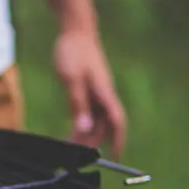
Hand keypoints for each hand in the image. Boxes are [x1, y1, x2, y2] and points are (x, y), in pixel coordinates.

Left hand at [53, 30, 126, 159]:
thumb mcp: (71, 79)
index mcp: (104, 93)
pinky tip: (73, 129)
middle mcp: (104, 95)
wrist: (75, 31)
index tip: (115, 157)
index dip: (118, 140)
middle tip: (75, 155)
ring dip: (87, 134)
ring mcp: (98, 92)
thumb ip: (78, 104)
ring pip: (97, 119)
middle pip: (104, 125)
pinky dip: (83, 122)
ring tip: (70, 145)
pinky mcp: (91, 89)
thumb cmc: (73, 52)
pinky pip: (91, 111)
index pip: (116, 122)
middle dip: (93, 142)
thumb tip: (84, 128)